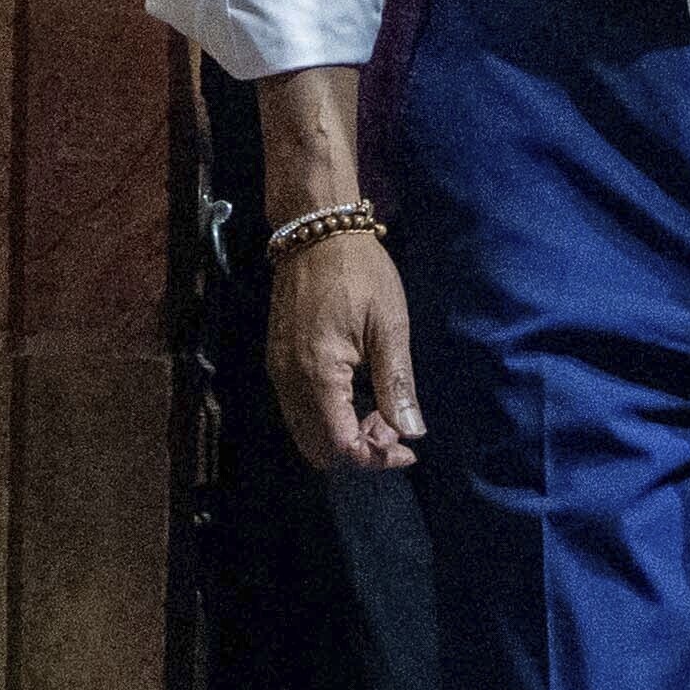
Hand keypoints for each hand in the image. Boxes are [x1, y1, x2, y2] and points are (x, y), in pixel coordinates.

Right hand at [269, 215, 419, 471]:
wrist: (316, 231)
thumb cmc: (360, 272)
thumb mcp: (389, 326)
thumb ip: (396, 384)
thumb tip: (412, 432)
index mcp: (318, 374)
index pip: (340, 445)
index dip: (375, 458)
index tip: (408, 449)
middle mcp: (289, 381)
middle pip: (318, 447)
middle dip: (359, 449)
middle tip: (394, 426)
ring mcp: (278, 371)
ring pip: (306, 430)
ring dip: (343, 434)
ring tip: (380, 410)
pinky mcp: (277, 360)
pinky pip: (298, 408)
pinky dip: (327, 416)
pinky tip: (357, 395)